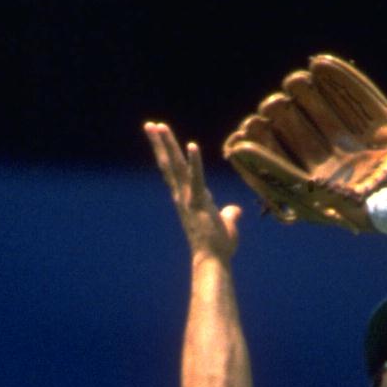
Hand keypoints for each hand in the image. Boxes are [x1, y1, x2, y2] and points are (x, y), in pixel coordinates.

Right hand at [148, 120, 241, 263]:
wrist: (213, 262)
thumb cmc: (218, 246)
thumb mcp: (226, 225)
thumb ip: (229, 215)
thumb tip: (235, 211)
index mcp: (188, 198)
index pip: (175, 171)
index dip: (169, 154)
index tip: (161, 139)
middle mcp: (182, 196)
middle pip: (169, 164)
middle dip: (160, 143)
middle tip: (150, 125)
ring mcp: (188, 198)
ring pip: (175, 166)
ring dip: (168, 145)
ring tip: (158, 126)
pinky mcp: (198, 202)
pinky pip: (196, 178)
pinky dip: (194, 161)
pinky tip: (191, 144)